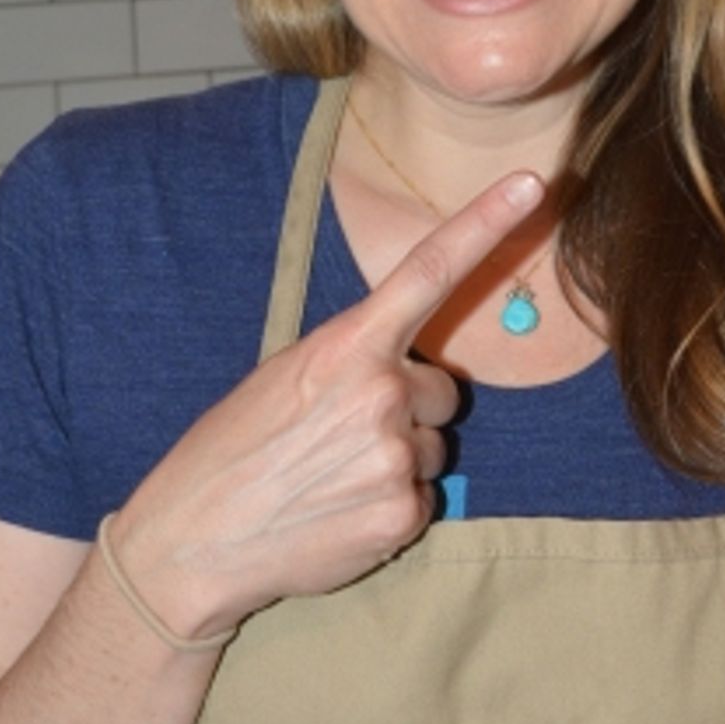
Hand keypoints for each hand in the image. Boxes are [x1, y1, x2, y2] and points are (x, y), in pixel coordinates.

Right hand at [110, 170, 543, 634]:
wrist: (192, 540)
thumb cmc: (232, 450)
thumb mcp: (284, 375)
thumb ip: (354, 358)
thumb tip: (406, 370)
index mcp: (348, 343)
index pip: (429, 270)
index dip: (485, 222)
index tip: (533, 183)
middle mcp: (382, 390)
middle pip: (440, 390)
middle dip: (406, 408)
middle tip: (338, 436)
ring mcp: (395, 454)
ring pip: (431, 447)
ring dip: (396, 460)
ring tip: (329, 477)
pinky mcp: (402, 513)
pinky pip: (422, 499)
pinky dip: (389, 508)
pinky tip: (338, 513)